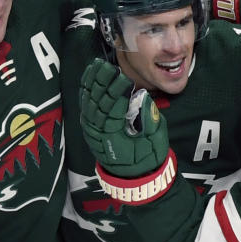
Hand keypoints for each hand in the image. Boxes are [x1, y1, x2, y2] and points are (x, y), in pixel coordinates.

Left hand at [79, 58, 168, 177]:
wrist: (134, 176)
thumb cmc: (147, 158)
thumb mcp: (155, 142)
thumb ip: (150, 120)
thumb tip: (143, 97)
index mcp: (114, 139)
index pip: (112, 112)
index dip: (117, 94)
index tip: (124, 78)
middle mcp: (97, 134)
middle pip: (97, 104)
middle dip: (103, 84)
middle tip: (111, 67)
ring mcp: (91, 130)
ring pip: (88, 102)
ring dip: (93, 83)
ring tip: (100, 65)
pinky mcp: (90, 126)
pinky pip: (85, 104)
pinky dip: (87, 88)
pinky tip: (90, 74)